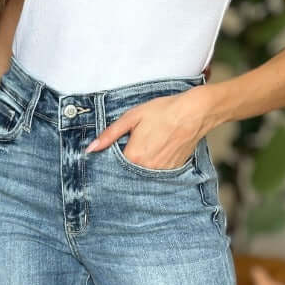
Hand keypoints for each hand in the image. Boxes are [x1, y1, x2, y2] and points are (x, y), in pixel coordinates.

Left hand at [85, 90, 208, 169]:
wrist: (194, 112)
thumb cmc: (163, 112)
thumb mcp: (132, 117)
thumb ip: (110, 134)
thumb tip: (90, 149)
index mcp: (134, 156)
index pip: (113, 165)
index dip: (112, 157)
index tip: (116, 148)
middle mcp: (147, 169)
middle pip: (128, 170)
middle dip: (126, 161)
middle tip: (135, 143)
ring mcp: (161, 172)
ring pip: (143, 172)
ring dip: (141, 163)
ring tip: (149, 144)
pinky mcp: (173, 170)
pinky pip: (157, 172)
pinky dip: (153, 164)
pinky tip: (158, 149)